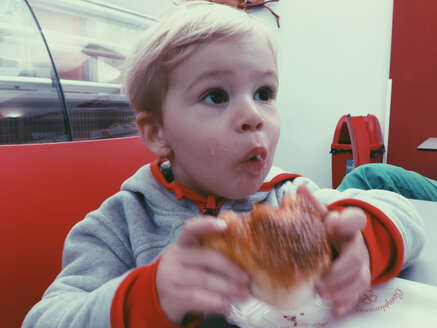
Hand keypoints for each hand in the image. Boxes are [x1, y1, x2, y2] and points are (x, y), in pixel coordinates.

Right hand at [156, 217, 249, 323]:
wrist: (158, 294)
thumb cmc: (186, 272)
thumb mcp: (193, 258)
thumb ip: (212, 252)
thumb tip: (246, 257)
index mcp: (184, 243)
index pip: (191, 228)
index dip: (206, 224)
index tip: (225, 225)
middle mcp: (176, 256)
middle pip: (205, 257)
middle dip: (229, 268)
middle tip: (246, 278)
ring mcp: (171, 276)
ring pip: (203, 279)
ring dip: (227, 287)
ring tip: (243, 294)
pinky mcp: (172, 296)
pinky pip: (196, 298)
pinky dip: (214, 302)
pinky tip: (227, 306)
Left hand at [297, 185, 370, 315]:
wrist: (342, 243)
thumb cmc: (327, 230)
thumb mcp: (319, 216)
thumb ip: (311, 205)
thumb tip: (300, 188)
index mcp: (346, 225)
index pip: (355, 219)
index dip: (345, 222)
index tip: (330, 224)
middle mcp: (356, 244)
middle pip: (355, 256)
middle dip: (339, 270)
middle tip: (320, 279)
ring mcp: (361, 262)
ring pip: (360, 277)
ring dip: (341, 288)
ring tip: (321, 293)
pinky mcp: (359, 279)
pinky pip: (359, 292)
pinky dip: (348, 300)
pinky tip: (337, 307)